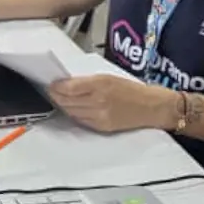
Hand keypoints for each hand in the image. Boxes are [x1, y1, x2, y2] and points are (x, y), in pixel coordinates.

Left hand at [47, 75, 175, 133]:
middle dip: (56, 96)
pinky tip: (74, 109)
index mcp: (100, 84)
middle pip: (66, 101)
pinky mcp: (102, 127)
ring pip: (71, 112)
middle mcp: (98, 100)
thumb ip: (87, 81)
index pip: (68, 88)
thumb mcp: (109, 77)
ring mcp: (99, 115)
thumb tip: (67, 83)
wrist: (152, 107)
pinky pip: (80, 121)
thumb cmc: (132, 89)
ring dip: (63, 106)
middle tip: (52, 92)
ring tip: (61, 100)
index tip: (51, 84)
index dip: (56, 87)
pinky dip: (74, 114)